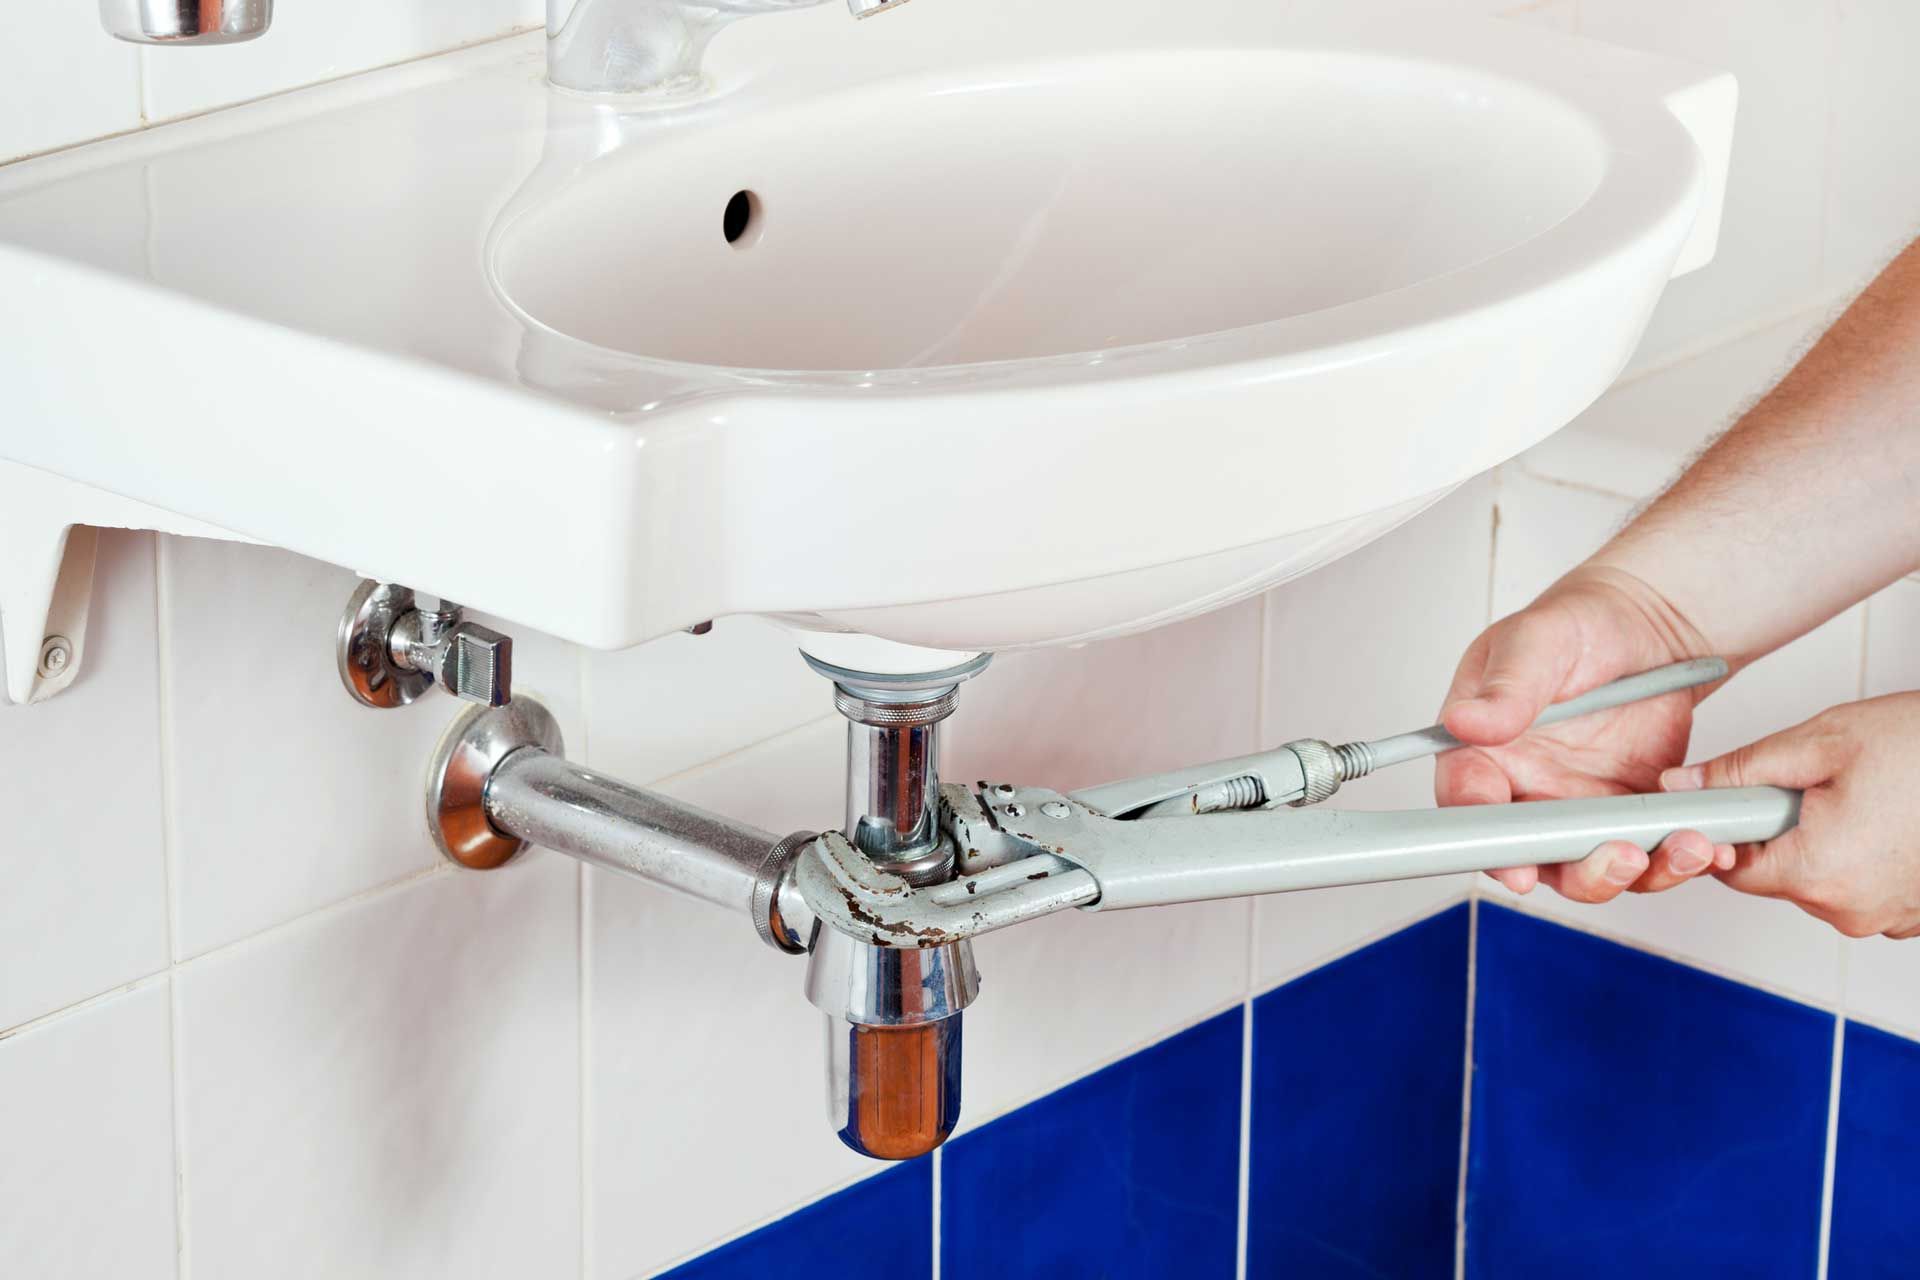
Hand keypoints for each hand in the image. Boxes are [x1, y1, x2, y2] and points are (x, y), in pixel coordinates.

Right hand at [1435, 565, 1729, 900]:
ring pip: (1591, 868)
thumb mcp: (1537, 642)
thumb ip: (1506, 687)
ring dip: (1637, 873)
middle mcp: (1522, 788)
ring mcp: (1575, 806)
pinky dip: (1677, 857)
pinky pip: (1646, 851)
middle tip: (1619, 858)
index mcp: (1482, 750)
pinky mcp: (1626, 812)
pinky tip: (1708, 843)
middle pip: (1531, 856)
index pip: (1468, 804)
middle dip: (1577, 872)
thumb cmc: (1577, 625)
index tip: (1519, 867)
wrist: (1645, 629)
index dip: (1488, 844)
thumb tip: (1465, 723)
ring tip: (1682, 847)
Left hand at [1661, 694, 1919, 937]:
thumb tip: (1681, 787)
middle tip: (1818, 785)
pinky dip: (1864, 857)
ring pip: (1821, 881)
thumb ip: (1739, 771)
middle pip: (1776, 876)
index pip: (1729, 868)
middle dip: (1781, 830)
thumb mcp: (1820, 742)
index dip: (1727, 830)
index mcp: (1817, 872)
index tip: (1733, 802)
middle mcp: (1852, 910)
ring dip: (1825, 843)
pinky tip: (1888, 820)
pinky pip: (1863, 888)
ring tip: (1865, 798)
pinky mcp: (1915, 915)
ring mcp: (1889, 919)